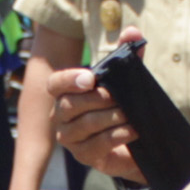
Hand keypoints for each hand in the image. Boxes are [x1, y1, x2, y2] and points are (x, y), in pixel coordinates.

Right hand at [48, 28, 147, 183]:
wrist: (134, 139)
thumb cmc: (122, 104)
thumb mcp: (127, 78)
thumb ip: (129, 53)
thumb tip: (133, 32)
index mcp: (66, 93)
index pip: (55, 84)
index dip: (69, 80)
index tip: (90, 78)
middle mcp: (62, 115)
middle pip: (69, 105)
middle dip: (97, 100)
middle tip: (118, 97)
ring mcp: (70, 138)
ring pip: (84, 125)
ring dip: (110, 117)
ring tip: (128, 113)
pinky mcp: (83, 156)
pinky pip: (96, 145)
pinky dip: (116, 135)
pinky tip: (132, 130)